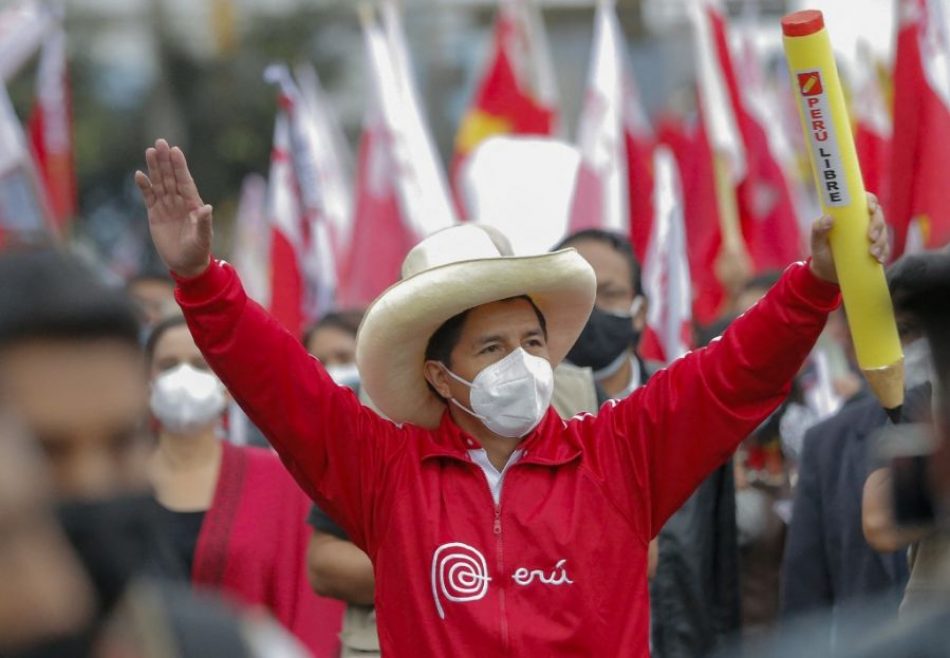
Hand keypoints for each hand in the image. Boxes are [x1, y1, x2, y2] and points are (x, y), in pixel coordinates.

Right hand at [134, 139, 212, 278]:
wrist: (186, 263)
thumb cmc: (198, 250)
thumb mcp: (203, 238)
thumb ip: (204, 223)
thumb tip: (207, 208)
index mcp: (193, 204)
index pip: (185, 181)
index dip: (180, 166)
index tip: (176, 150)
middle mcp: (179, 201)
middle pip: (170, 177)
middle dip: (166, 160)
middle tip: (160, 142)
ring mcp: (167, 206)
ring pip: (159, 183)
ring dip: (155, 168)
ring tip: (150, 151)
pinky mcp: (155, 213)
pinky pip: (149, 196)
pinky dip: (144, 186)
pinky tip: (139, 174)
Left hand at [809, 192, 889, 283]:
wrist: (826, 273)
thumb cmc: (821, 253)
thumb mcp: (816, 242)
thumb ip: (818, 230)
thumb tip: (828, 218)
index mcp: (848, 216)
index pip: (864, 201)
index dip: (871, 201)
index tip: (870, 210)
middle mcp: (861, 223)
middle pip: (877, 216)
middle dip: (878, 225)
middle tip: (871, 238)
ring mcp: (870, 236)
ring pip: (883, 232)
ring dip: (882, 242)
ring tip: (872, 254)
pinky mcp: (874, 249)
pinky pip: (885, 248)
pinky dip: (884, 253)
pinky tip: (879, 259)